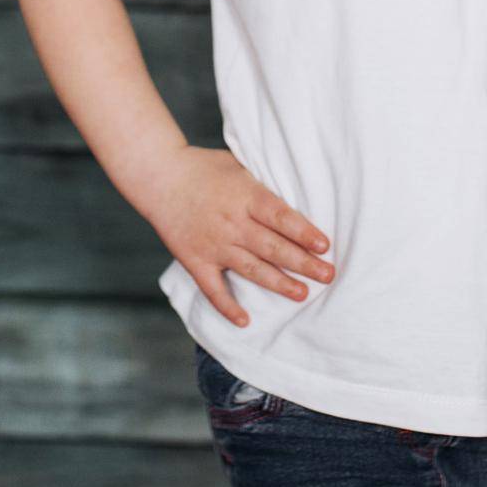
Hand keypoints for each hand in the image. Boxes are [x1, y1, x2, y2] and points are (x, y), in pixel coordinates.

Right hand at [147, 145, 334, 326]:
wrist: (159, 176)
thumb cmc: (204, 167)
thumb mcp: (239, 165)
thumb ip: (262, 185)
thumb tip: (297, 196)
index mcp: (245, 196)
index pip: (281, 217)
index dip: (304, 232)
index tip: (324, 245)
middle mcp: (232, 223)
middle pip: (273, 247)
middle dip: (303, 263)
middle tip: (328, 275)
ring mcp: (213, 244)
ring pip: (252, 269)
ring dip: (279, 283)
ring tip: (302, 294)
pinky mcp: (195, 260)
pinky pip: (213, 289)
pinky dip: (227, 307)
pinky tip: (245, 321)